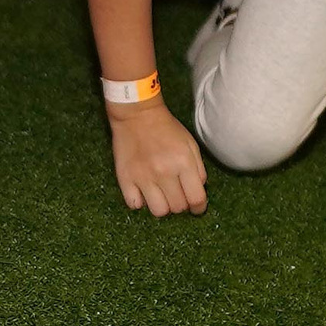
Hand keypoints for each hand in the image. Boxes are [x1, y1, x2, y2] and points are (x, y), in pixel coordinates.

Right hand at [108, 99, 207, 216]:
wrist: (137, 114)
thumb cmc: (166, 128)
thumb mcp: (190, 144)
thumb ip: (198, 169)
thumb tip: (198, 190)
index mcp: (183, 163)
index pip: (196, 199)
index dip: (199, 208)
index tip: (197, 207)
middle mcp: (163, 172)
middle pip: (178, 208)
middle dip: (182, 204)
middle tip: (178, 195)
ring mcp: (143, 177)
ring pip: (158, 211)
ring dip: (163, 206)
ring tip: (161, 195)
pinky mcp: (125, 178)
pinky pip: (135, 205)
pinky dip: (141, 202)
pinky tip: (144, 192)